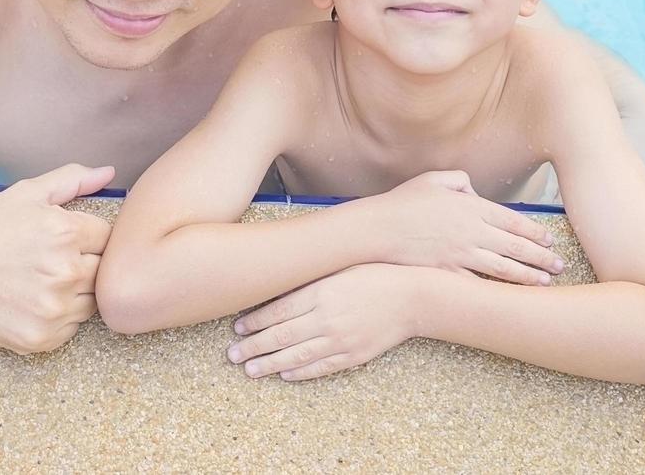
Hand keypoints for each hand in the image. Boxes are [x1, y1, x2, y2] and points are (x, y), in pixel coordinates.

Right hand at [0, 163, 113, 353]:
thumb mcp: (26, 194)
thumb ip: (72, 180)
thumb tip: (109, 173)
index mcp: (66, 232)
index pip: (108, 238)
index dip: (88, 238)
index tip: (65, 241)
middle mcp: (65, 272)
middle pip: (103, 272)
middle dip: (83, 264)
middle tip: (48, 262)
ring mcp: (53, 309)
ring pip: (90, 302)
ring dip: (73, 293)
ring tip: (38, 281)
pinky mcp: (41, 338)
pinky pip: (70, 329)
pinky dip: (57, 318)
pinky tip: (30, 302)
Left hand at [227, 264, 419, 380]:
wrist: (412, 297)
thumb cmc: (372, 274)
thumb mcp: (337, 269)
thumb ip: (309, 279)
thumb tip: (276, 284)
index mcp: (319, 292)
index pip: (277, 311)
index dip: (254, 321)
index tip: (237, 328)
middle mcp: (326, 318)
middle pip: (280, 336)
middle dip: (253, 346)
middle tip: (232, 354)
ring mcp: (340, 340)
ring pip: (297, 356)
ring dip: (270, 365)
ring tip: (250, 371)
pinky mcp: (353, 356)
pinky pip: (321, 367)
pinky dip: (301, 373)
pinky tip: (284, 375)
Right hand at [362, 170, 563, 284]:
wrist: (377, 229)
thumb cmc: (402, 202)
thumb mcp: (432, 179)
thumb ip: (459, 180)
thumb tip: (474, 190)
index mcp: (470, 207)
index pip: (512, 221)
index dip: (534, 232)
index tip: (549, 239)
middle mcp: (471, 231)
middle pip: (515, 246)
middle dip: (541, 256)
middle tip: (559, 264)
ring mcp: (461, 254)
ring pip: (504, 268)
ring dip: (528, 275)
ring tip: (545, 281)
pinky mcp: (448, 272)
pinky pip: (479, 284)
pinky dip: (498, 291)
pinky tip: (511, 296)